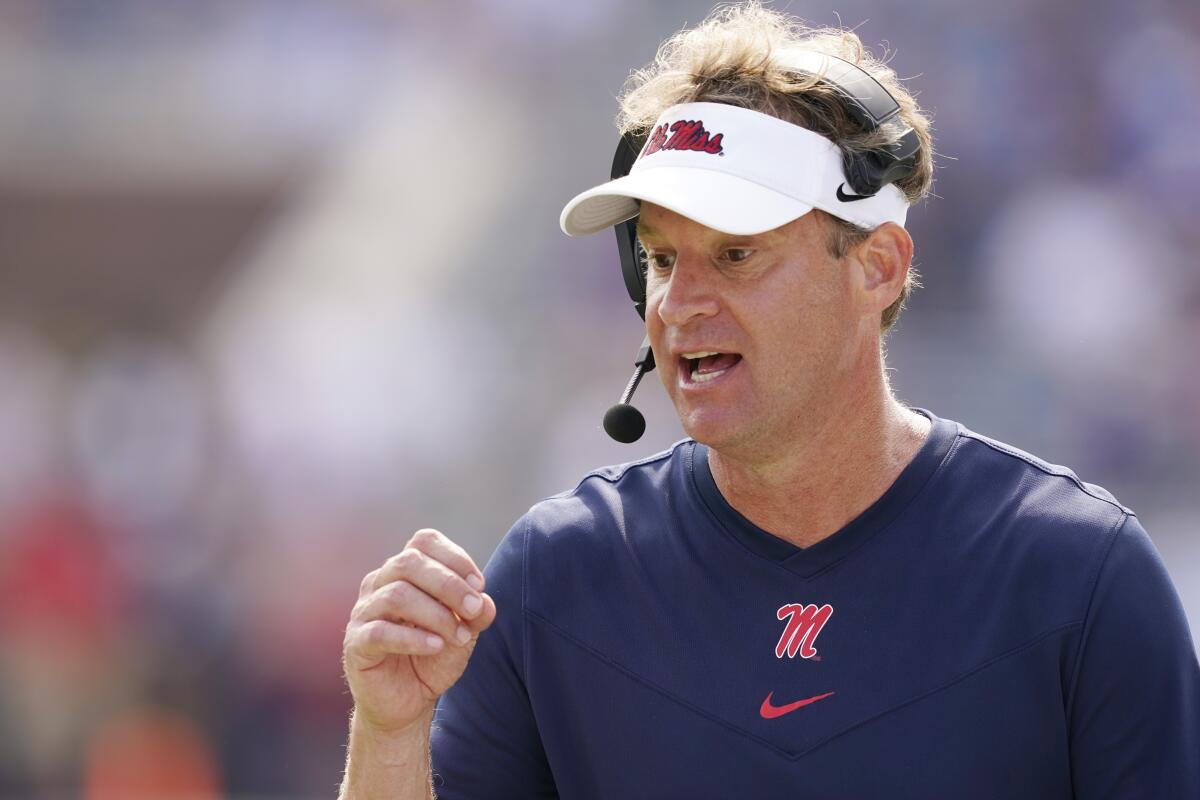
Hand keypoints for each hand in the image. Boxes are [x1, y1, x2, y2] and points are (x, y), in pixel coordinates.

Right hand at [342, 529, 496, 736]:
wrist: (407, 702)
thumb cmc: (433, 657)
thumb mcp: (463, 633)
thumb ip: (475, 614)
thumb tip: (485, 601)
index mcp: (403, 572)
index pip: (423, 542)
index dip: (454, 557)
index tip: (479, 586)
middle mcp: (379, 584)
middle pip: (408, 562)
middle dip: (449, 585)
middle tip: (474, 611)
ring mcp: (363, 613)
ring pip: (396, 595)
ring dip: (436, 615)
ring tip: (458, 637)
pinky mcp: (356, 644)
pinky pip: (380, 632)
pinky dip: (413, 638)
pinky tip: (436, 646)